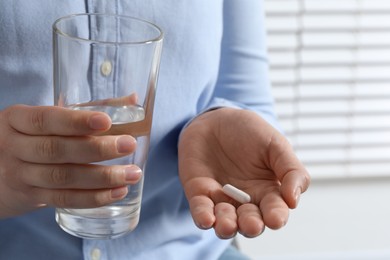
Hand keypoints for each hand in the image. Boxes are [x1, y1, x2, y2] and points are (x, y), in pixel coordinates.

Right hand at [0, 105, 141, 218]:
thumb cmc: (30, 136)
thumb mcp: (44, 119)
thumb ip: (86, 109)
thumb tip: (133, 99)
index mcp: (17, 119)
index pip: (45, 119)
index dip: (76, 122)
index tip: (106, 121)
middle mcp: (14, 146)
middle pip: (56, 150)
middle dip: (97, 149)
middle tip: (129, 144)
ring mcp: (20, 175)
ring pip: (63, 178)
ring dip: (102, 178)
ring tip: (132, 173)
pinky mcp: (30, 197)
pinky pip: (64, 199)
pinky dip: (93, 198)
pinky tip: (117, 192)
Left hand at [178, 108, 309, 238]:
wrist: (216, 119)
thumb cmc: (249, 132)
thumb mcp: (276, 144)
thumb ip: (291, 170)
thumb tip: (293, 200)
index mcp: (268, 191)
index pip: (275, 210)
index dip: (276, 216)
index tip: (275, 219)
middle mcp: (245, 201)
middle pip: (250, 222)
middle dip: (251, 226)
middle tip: (252, 225)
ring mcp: (221, 199)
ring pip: (225, 222)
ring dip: (227, 226)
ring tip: (228, 225)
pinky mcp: (199, 194)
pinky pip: (201, 210)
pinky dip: (203, 217)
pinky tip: (207, 220)